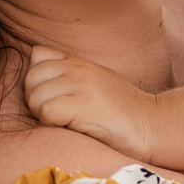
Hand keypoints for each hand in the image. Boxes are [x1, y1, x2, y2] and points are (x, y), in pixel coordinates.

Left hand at [23, 48, 159, 159]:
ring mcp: (81, 84)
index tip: (51, 96)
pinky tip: (70, 128)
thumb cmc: (122, 111)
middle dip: (34, 100)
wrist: (152, 125)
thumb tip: (37, 72)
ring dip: (42, 115)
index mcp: (79, 62)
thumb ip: (70, 75)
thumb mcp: (95, 82)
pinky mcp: (83, 105)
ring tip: (63, 123)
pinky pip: (46, 112)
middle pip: (30, 78)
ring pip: (35, 96)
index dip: (36, 78)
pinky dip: (51, 125)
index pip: (37, 55)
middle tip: (54, 115)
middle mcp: (78, 68)